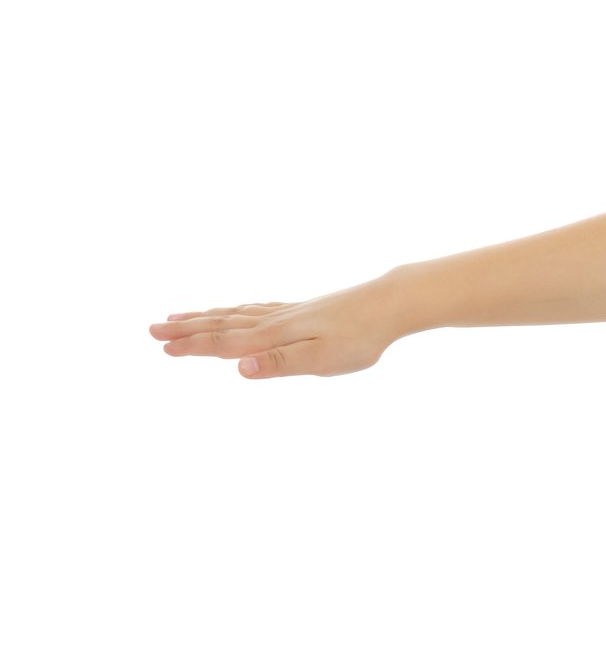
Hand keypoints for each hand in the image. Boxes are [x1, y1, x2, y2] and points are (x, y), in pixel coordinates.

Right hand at [148, 281, 403, 379]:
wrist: (389, 303)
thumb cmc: (359, 338)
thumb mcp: (321, 360)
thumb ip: (278, 365)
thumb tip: (237, 368)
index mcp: (273, 337)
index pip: (223, 343)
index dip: (191, 347)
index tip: (161, 348)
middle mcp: (273, 321)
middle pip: (221, 325)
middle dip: (185, 329)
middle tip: (150, 329)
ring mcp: (286, 313)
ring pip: (234, 314)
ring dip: (203, 317)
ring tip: (177, 317)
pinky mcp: (300, 310)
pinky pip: (254, 308)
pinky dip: (232, 309)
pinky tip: (231, 310)